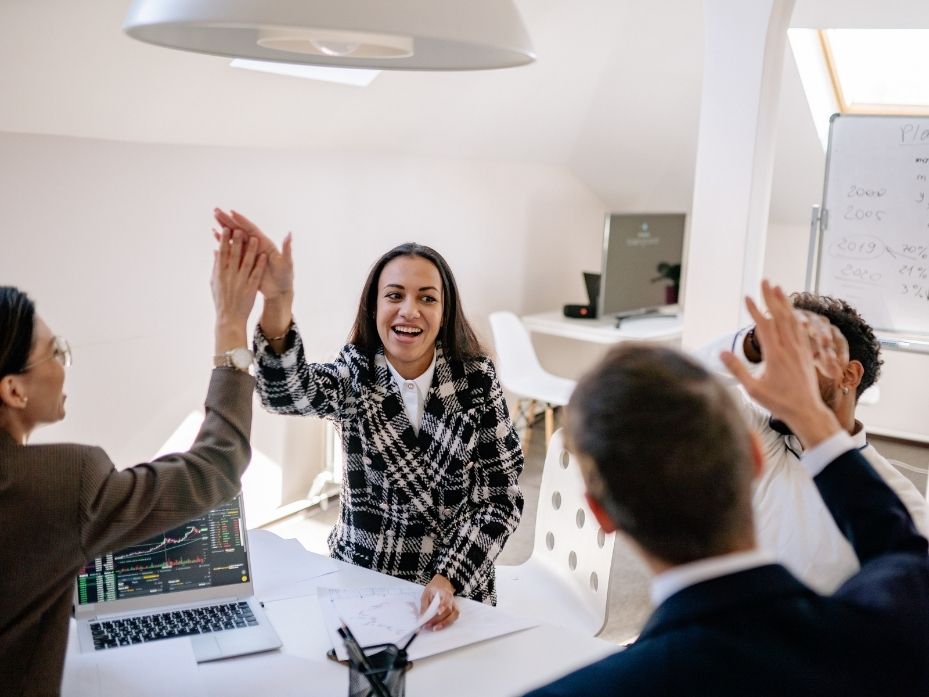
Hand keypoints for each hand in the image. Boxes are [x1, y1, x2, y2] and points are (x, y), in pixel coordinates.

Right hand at [211, 228, 265, 351]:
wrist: (229, 319)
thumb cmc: (221, 300)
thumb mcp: (214, 282)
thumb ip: (216, 266)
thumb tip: (216, 251)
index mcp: (219, 273)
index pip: (222, 253)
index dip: (224, 240)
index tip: (226, 227)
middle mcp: (229, 276)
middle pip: (234, 255)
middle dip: (236, 240)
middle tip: (238, 227)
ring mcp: (240, 282)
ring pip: (246, 262)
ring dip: (250, 249)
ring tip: (253, 238)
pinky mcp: (250, 288)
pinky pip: (256, 274)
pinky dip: (260, 264)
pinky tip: (264, 255)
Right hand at [213, 208, 293, 301]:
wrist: (279, 290)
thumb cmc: (285, 277)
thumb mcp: (287, 262)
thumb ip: (287, 248)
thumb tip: (289, 234)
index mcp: (265, 243)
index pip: (252, 229)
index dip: (242, 221)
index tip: (232, 212)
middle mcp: (256, 244)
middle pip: (240, 229)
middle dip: (229, 220)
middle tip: (216, 210)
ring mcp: (249, 251)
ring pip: (234, 236)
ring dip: (224, 227)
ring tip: (214, 217)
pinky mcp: (243, 259)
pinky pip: (231, 248)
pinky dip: (223, 240)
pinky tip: (214, 234)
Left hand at [420, 575, 458, 630]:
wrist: (440, 586)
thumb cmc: (433, 590)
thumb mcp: (426, 593)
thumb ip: (424, 605)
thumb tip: (422, 617)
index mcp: (445, 593)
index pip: (447, 599)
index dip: (444, 606)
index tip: (439, 612)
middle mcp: (452, 599)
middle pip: (448, 610)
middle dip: (438, 619)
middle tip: (428, 624)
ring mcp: (455, 605)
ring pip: (454, 616)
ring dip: (444, 623)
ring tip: (434, 628)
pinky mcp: (455, 611)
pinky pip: (454, 618)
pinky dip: (447, 623)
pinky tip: (439, 626)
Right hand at [720, 281, 842, 447]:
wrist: (807, 411)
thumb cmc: (778, 403)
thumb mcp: (752, 390)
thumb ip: (737, 370)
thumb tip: (722, 353)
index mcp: (776, 355)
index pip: (764, 326)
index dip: (755, 310)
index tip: (746, 297)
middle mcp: (790, 348)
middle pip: (780, 316)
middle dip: (771, 297)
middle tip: (765, 281)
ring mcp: (800, 350)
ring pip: (792, 320)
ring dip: (785, 303)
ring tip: (778, 288)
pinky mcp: (806, 354)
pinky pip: (801, 330)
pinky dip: (795, 317)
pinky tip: (792, 312)